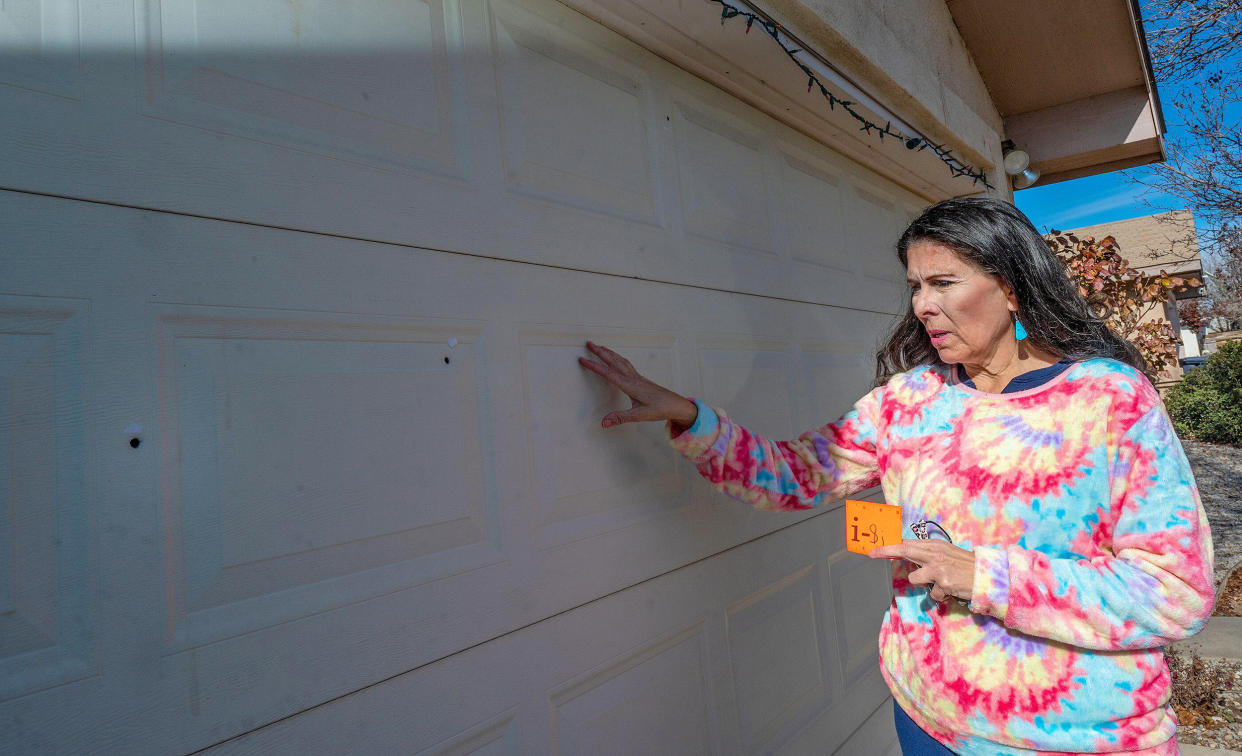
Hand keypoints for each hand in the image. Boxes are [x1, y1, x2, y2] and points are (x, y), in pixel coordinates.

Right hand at [577, 341, 697, 429]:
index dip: (594, 366)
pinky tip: (616, 358)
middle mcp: (633, 378)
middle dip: (600, 352)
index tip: (582, 359)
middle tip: (588, 343)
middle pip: (614, 361)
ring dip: (609, 353)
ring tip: (599, 347)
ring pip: (620, 360)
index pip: (608, 373)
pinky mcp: (641, 379)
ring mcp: (637, 377)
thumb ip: (620, 418)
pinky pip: (626, 364)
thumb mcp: (640, 416)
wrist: (676, 404)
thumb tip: (603, 422)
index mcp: (630, 385)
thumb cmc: (660, 409)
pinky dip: (617, 358)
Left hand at [869, 540, 975, 603]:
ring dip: (925, 584)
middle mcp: (935, 554)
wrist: (988, 576)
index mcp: (935, 546)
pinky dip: (940, 595)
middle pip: (904, 551)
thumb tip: (908, 554)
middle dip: (886, 551)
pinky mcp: (943, 583)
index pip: (908, 543)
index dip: (890, 546)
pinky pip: (932, 594)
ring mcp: (938, 569)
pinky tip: (951, 590)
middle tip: (872, 554)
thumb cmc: (966, 566)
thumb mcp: (947, 553)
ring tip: (941, 583)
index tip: (875, 549)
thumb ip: (928, 554)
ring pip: (915, 578)